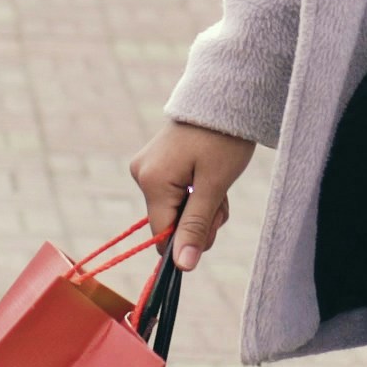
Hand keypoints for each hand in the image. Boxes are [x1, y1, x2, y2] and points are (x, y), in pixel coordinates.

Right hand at [126, 121, 256, 271]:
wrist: (225, 98)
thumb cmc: (223, 140)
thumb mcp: (214, 187)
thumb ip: (196, 227)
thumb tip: (182, 268)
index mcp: (151, 182)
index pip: (162, 235)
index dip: (188, 240)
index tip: (213, 224)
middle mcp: (141, 175)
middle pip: (170, 223)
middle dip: (199, 219)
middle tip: (222, 200)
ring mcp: (146, 168)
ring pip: (175, 209)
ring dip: (201, 206)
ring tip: (219, 184)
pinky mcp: (156, 163)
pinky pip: (174, 193)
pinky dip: (195, 193)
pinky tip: (209, 177)